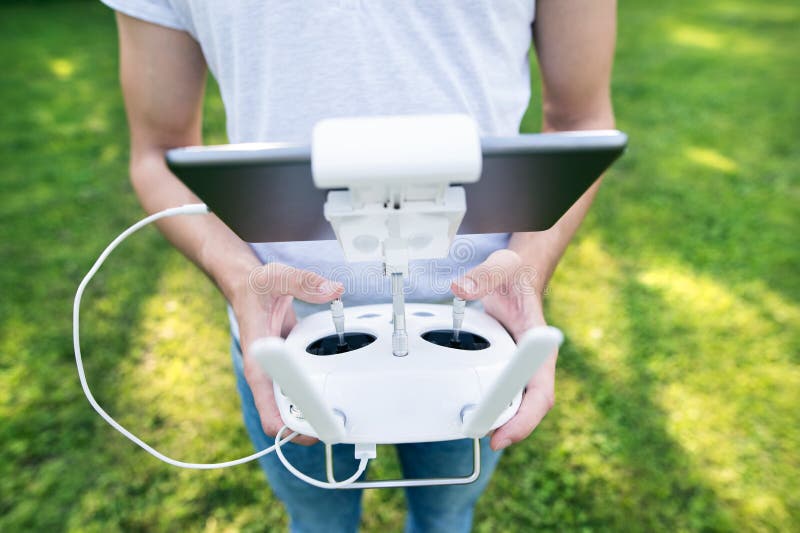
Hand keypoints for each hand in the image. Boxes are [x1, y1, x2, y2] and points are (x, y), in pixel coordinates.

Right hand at [231, 262, 343, 445]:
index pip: (268, 405)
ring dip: (312, 414)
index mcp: (259, 360)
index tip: (312, 429)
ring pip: (292, 407)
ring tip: (338, 418)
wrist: (249, 286)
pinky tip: (334, 393)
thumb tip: (331, 290)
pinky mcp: (288, 366)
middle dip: (306, 427)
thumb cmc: (256, 287)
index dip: (289, 424)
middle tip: (335, 428)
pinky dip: (316, 395)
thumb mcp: (278, 278)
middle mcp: (267, 371)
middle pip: (282, 417)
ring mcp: (277, 371)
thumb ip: (305, 283)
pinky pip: (301, 390)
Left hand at [451, 249, 556, 450]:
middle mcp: (532, 359)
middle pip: (529, 406)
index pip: (540, 391)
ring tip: (472, 427)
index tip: (503, 435)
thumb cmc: (514, 273)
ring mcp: (520, 363)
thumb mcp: (500, 268)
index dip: (524, 419)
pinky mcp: (506, 363)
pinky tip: (473, 411)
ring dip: (500, 419)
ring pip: (517, 402)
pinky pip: (503, 391)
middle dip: (509, 427)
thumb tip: (461, 289)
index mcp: (538, 343)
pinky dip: (490, 405)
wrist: (516, 272)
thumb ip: (482, 277)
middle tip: (479, 435)